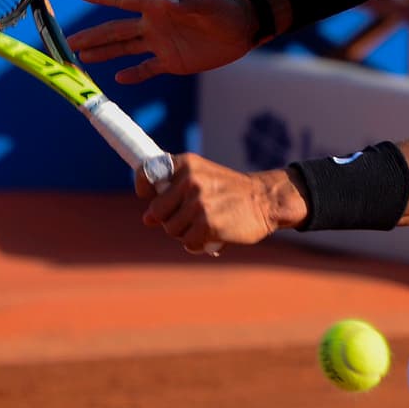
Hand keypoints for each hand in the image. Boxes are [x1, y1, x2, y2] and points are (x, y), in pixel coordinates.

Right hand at [68, 0, 253, 83]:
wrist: (242, 29)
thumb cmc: (224, 11)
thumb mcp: (207, 5)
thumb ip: (186, 4)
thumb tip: (163, 1)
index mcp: (159, 7)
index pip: (126, 1)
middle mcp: (155, 25)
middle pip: (117, 30)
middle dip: (93, 36)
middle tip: (68, 42)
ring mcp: (161, 44)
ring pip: (125, 48)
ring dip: (104, 53)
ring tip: (82, 57)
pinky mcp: (172, 61)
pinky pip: (147, 68)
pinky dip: (134, 74)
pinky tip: (118, 78)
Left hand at [135, 154, 308, 252]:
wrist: (265, 199)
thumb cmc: (230, 191)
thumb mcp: (203, 177)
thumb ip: (174, 193)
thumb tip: (147, 219)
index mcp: (186, 164)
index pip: (147, 172)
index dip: (143, 187)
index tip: (147, 195)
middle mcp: (189, 180)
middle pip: (156, 211)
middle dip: (169, 219)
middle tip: (190, 216)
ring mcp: (198, 202)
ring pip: (171, 229)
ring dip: (186, 232)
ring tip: (206, 224)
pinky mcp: (207, 224)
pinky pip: (188, 242)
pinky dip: (198, 243)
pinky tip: (213, 235)